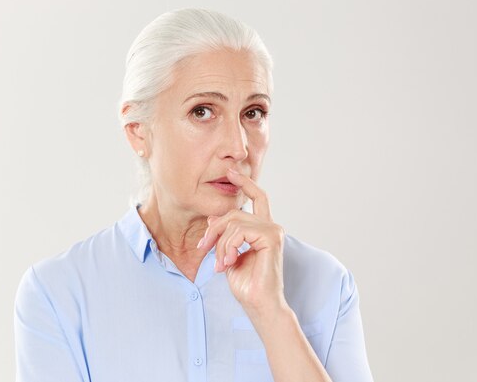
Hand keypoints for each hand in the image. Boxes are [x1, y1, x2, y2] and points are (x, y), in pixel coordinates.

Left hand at [197, 168, 287, 315]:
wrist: (259, 304)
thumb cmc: (247, 284)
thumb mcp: (228, 255)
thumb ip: (224, 236)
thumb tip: (214, 218)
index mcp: (263, 229)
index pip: (257, 197)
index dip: (244, 182)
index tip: (230, 171)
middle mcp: (271, 227)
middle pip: (234, 212)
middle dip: (214, 229)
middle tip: (203, 248)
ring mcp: (273, 230)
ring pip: (234, 223)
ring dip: (220, 245)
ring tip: (221, 263)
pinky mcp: (272, 237)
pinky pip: (239, 232)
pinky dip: (228, 247)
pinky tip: (229, 262)